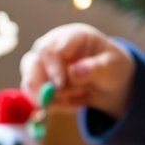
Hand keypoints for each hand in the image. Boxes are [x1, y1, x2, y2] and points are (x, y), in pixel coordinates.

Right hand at [19, 23, 135, 115]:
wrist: (109, 83)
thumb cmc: (112, 67)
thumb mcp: (112, 67)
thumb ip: (96, 68)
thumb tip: (74, 72)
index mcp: (70, 37)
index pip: (50, 49)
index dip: (51, 67)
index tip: (59, 85)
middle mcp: (51, 49)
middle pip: (31, 64)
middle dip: (37, 85)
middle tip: (44, 103)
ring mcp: (43, 68)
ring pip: (31, 83)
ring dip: (53, 97)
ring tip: (81, 94)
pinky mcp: (41, 86)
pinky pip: (38, 100)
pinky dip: (55, 106)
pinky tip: (75, 102)